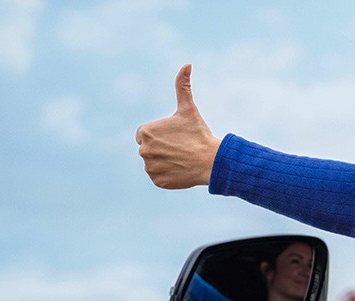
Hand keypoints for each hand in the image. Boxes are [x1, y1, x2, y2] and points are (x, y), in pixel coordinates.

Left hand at [136, 64, 221, 188]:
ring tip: (181, 158)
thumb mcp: (188, 109)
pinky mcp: (157, 181)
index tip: (175, 137)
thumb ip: (183, 86)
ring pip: (154, 163)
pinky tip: (180, 169)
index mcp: (146, 132)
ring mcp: (150, 167)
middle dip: (162, 149)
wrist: (210, 160)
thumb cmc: (198, 133)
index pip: (145, 135)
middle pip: (150, 149)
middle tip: (180, 148)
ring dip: (165, 161)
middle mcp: (143, 150)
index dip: (161, 136)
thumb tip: (187, 65)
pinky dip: (168, 174)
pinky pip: (159, 177)